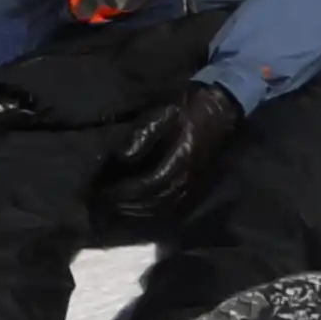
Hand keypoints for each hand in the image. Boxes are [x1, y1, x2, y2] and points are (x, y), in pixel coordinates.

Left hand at [93, 78, 245, 229]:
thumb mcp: (163, 111)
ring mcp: (194, 182)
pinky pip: (173, 207)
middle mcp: (189, 175)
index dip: (123, 191)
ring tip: (114, 209)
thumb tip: (122, 158)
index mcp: (182, 156)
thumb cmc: (187, 106)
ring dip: (138, 211)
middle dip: (126, 205)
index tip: (101, 191)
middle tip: (101, 203)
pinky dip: (153, 212)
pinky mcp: (195, 185)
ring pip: (163, 207)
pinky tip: (138, 210)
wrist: (219, 108)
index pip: (149, 183)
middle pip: (155, 200)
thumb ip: (143, 133)